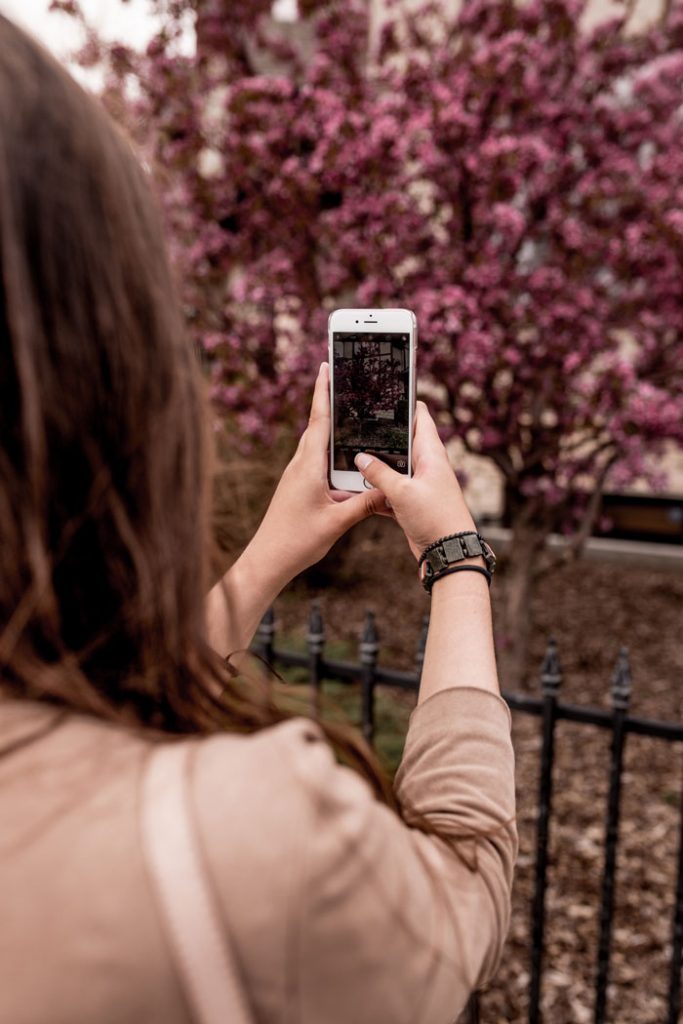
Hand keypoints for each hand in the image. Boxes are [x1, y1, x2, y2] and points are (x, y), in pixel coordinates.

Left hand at [245, 362, 388, 588]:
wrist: (268, 560)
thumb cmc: (297, 541)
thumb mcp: (338, 522)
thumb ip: (365, 503)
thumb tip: (389, 488)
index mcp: (308, 466)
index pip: (318, 420)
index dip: (323, 391)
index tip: (326, 365)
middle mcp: (300, 465)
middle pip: (319, 426)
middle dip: (331, 403)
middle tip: (346, 380)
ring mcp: (298, 475)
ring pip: (319, 445)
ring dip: (333, 429)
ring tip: (352, 414)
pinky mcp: (299, 486)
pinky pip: (319, 462)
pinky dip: (333, 453)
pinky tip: (347, 457)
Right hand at [354, 401, 477, 561]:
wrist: (448, 552)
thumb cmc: (435, 518)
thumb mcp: (402, 493)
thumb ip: (379, 474)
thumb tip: (360, 458)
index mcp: (431, 454)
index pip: (420, 417)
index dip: (405, 403)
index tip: (386, 391)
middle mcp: (427, 466)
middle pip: (401, 442)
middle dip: (381, 437)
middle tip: (357, 425)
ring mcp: (419, 485)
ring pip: (392, 468)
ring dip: (375, 467)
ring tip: (350, 457)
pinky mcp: (411, 503)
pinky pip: (390, 491)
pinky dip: (376, 491)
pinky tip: (358, 490)